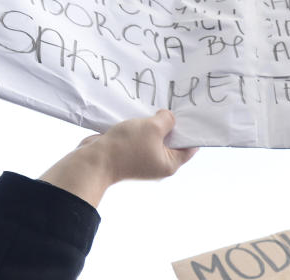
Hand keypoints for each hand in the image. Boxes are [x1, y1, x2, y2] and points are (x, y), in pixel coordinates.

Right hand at [40, 110, 196, 207]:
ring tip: (158, 106)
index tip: (194, 113)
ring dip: (155, 124)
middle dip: (173, 124)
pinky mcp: (131, 154)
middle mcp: (159, 165)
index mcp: (170, 164)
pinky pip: (142, 138)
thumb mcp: (153, 127)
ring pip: (156, 138)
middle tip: (176, 104)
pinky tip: (142, 114)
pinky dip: (142, 128)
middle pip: (173, 141)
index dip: (192, 129)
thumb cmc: (127, 147)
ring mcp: (144, 160)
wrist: (95, 160)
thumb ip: (166, 120)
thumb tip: (167, 117)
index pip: (190, 147)